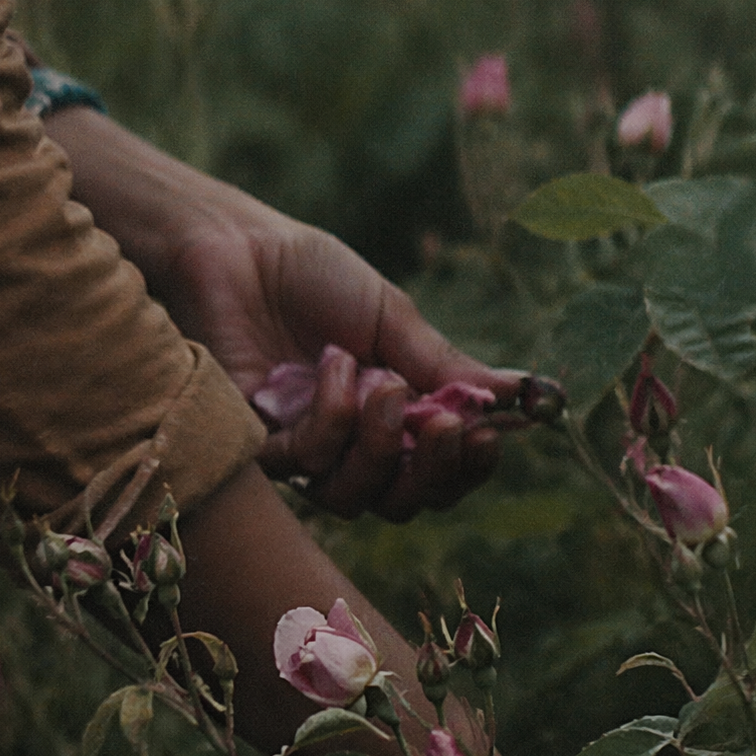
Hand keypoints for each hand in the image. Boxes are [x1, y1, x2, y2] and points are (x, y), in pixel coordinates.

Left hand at [45, 107, 520, 519]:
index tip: (489, 436)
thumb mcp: (393, 318)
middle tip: (445, 424)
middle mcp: (349, 448)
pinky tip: (333, 366)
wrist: (238, 251)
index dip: (468, 469)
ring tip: (383, 381)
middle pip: (403, 504)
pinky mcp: (257, 448)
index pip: (440, 475)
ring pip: (354, 498)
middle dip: (433, 472)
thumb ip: (445, 367)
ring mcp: (302, 452)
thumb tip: (517, 394)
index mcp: (392, 419)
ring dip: (380, 444)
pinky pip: (308, 463)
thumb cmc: (313, 278)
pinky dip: (333, 416)